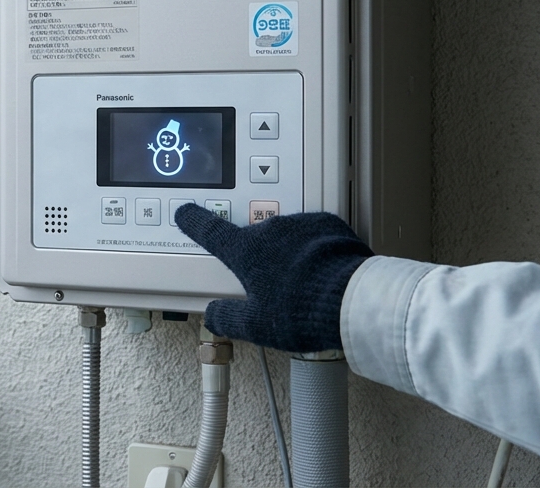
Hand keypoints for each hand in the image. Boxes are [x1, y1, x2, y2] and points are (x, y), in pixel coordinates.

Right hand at [174, 203, 372, 352]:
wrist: (352, 300)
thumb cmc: (302, 311)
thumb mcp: (256, 325)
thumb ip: (227, 318)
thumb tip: (213, 315)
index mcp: (246, 252)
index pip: (211, 231)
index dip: (195, 222)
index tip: (187, 214)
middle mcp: (270, 230)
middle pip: (253, 238)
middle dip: (257, 257)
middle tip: (270, 284)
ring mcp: (299, 224)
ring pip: (283, 235)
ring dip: (285, 252)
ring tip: (300, 282)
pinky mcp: (327, 224)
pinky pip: (311, 233)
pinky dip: (311, 247)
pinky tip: (320, 270)